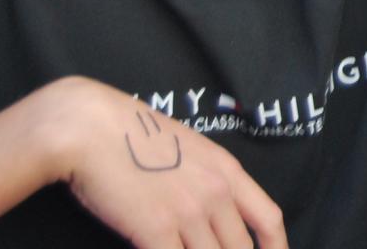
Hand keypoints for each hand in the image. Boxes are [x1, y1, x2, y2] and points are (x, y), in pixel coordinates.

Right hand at [54, 78, 287, 248]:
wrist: (89, 128)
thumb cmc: (131, 136)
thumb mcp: (187, 149)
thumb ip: (206, 180)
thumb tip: (211, 215)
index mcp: (227, 170)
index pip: (268, 218)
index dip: (276, 248)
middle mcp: (216, 193)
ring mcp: (188, 212)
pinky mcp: (155, 229)